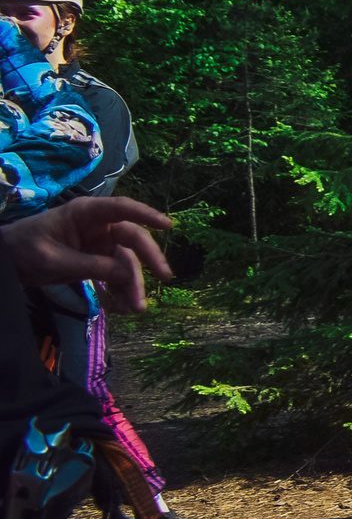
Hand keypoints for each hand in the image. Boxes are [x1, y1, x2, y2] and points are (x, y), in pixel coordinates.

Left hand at [0, 197, 173, 312]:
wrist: (6, 262)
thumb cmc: (25, 251)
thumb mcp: (56, 261)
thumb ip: (93, 266)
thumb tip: (130, 275)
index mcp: (86, 214)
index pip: (122, 209)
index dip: (147, 215)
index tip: (169, 226)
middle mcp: (98, 226)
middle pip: (132, 239)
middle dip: (148, 260)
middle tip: (164, 278)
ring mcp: (98, 243)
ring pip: (126, 262)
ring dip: (133, 284)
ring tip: (135, 309)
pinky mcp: (95, 259)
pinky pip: (115, 273)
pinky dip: (120, 289)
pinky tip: (122, 306)